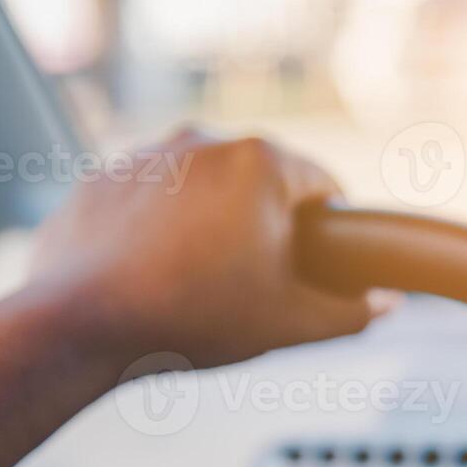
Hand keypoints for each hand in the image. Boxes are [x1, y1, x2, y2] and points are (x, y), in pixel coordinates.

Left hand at [31, 129, 387, 369]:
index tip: (320, 269)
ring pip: (202, 190)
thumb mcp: (288, 324)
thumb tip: (388, 305)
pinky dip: (159, 231)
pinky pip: (149, 201)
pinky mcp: (99, 179)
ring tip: (198, 285)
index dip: (331, 232)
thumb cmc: (190, 319)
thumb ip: (350, 313)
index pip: (323, 186)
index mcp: (260, 163)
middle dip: (266, 228)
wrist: (78, 326)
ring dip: (211, 226)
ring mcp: (144, 155)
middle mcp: (202, 141)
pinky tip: (153, 277)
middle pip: (260, 183)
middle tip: (257, 286)